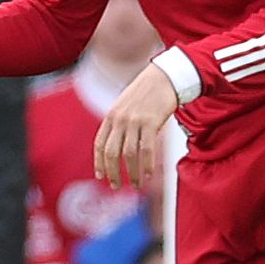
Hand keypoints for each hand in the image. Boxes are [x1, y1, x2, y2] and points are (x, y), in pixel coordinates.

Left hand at [90, 58, 183, 192]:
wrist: (165, 77)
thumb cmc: (147, 94)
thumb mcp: (126, 107)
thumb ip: (120, 125)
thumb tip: (118, 149)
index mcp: (111, 116)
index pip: (99, 144)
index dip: (99, 163)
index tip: (100, 177)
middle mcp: (119, 119)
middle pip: (111, 153)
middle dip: (112, 172)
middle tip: (116, 186)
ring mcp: (134, 121)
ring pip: (128, 155)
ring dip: (132, 173)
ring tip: (136, 186)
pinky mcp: (150, 122)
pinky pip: (146, 149)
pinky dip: (147, 165)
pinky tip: (148, 175)